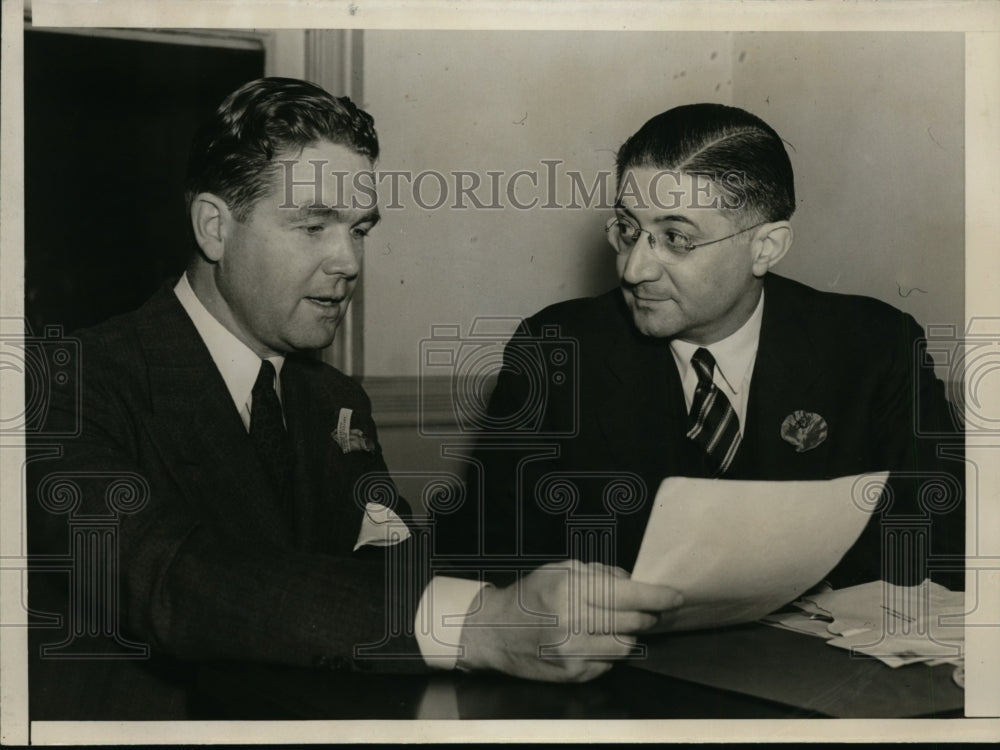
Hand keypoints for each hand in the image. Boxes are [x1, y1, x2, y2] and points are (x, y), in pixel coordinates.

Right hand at [457, 560, 682, 682]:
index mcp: (570, 590)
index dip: (657, 596)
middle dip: (647, 614)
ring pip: (626, 645)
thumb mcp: (559, 570)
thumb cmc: (528, 597)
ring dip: (627, 633)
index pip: (628, 595)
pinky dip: (609, 650)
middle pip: (632, 621)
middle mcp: (573, 622)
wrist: (494, 632)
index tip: (674, 596)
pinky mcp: (574, 673)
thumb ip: (597, 572)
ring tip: (614, 624)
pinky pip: (609, 662)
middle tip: (650, 609)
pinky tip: (593, 640)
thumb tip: (631, 582)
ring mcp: (574, 652)